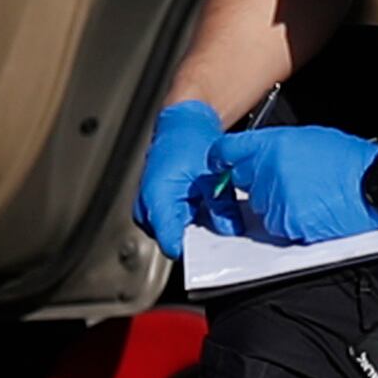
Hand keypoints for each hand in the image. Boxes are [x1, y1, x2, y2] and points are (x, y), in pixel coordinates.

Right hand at [130, 97, 226, 259]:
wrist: (181, 123)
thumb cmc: (190, 141)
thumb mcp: (213, 174)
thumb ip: (222, 206)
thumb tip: (230, 229)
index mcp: (157, 197)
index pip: (170, 241)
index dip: (192, 251)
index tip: (212, 254)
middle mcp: (147, 204)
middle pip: (170, 239)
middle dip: (195, 239)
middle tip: (218, 230)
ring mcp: (148, 206)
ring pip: (170, 232)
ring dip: (190, 228)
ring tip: (209, 213)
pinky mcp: (154, 205)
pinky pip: (170, 223)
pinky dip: (187, 220)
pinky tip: (202, 210)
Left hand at [208, 123, 377, 245]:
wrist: (373, 186)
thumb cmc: (347, 162)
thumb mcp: (306, 139)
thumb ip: (274, 148)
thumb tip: (256, 158)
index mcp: (272, 145)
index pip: (226, 151)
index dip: (221, 160)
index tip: (219, 165)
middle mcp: (268, 171)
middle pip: (240, 182)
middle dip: (254, 184)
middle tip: (283, 182)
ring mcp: (275, 200)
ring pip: (258, 207)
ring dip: (272, 205)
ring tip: (305, 196)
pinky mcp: (286, 224)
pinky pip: (274, 226)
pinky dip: (287, 222)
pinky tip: (310, 211)